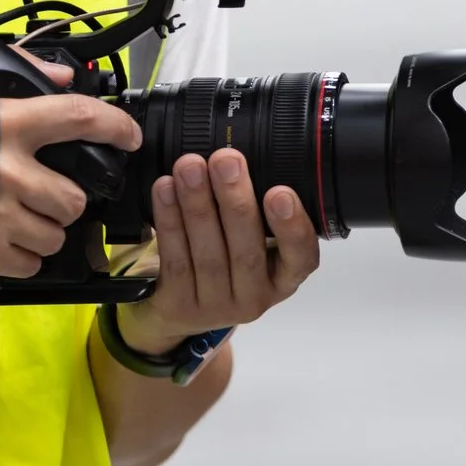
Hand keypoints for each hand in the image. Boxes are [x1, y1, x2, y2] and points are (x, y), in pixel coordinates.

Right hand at [0, 61, 139, 278]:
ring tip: (19, 218)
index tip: (128, 136)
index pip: (80, 120)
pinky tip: (4, 243)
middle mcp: (11, 172)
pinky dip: (23, 258)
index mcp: (7, 125)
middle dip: (66, 195)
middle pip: (75, 195)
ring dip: (45, 229)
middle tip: (42, 191)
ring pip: (56, 233)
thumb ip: (10, 75)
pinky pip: (29, 264)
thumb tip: (61, 74)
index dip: (115, 127)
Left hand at [115, 149, 319, 354]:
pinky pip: (175, 259)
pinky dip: (169, 220)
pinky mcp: (181, 305)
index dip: (293, 226)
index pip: (301, 256)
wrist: (179, 309)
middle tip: (226, 160)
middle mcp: (255, 297)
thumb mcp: (251, 244)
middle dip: (235, 200)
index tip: (280, 192)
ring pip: (208, 254)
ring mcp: (217, 306)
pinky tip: (164, 190)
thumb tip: (240, 156)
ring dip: (197, 204)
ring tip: (189, 167)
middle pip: (247, 250)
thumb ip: (256, 211)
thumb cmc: (224, 261)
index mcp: (283, 277)